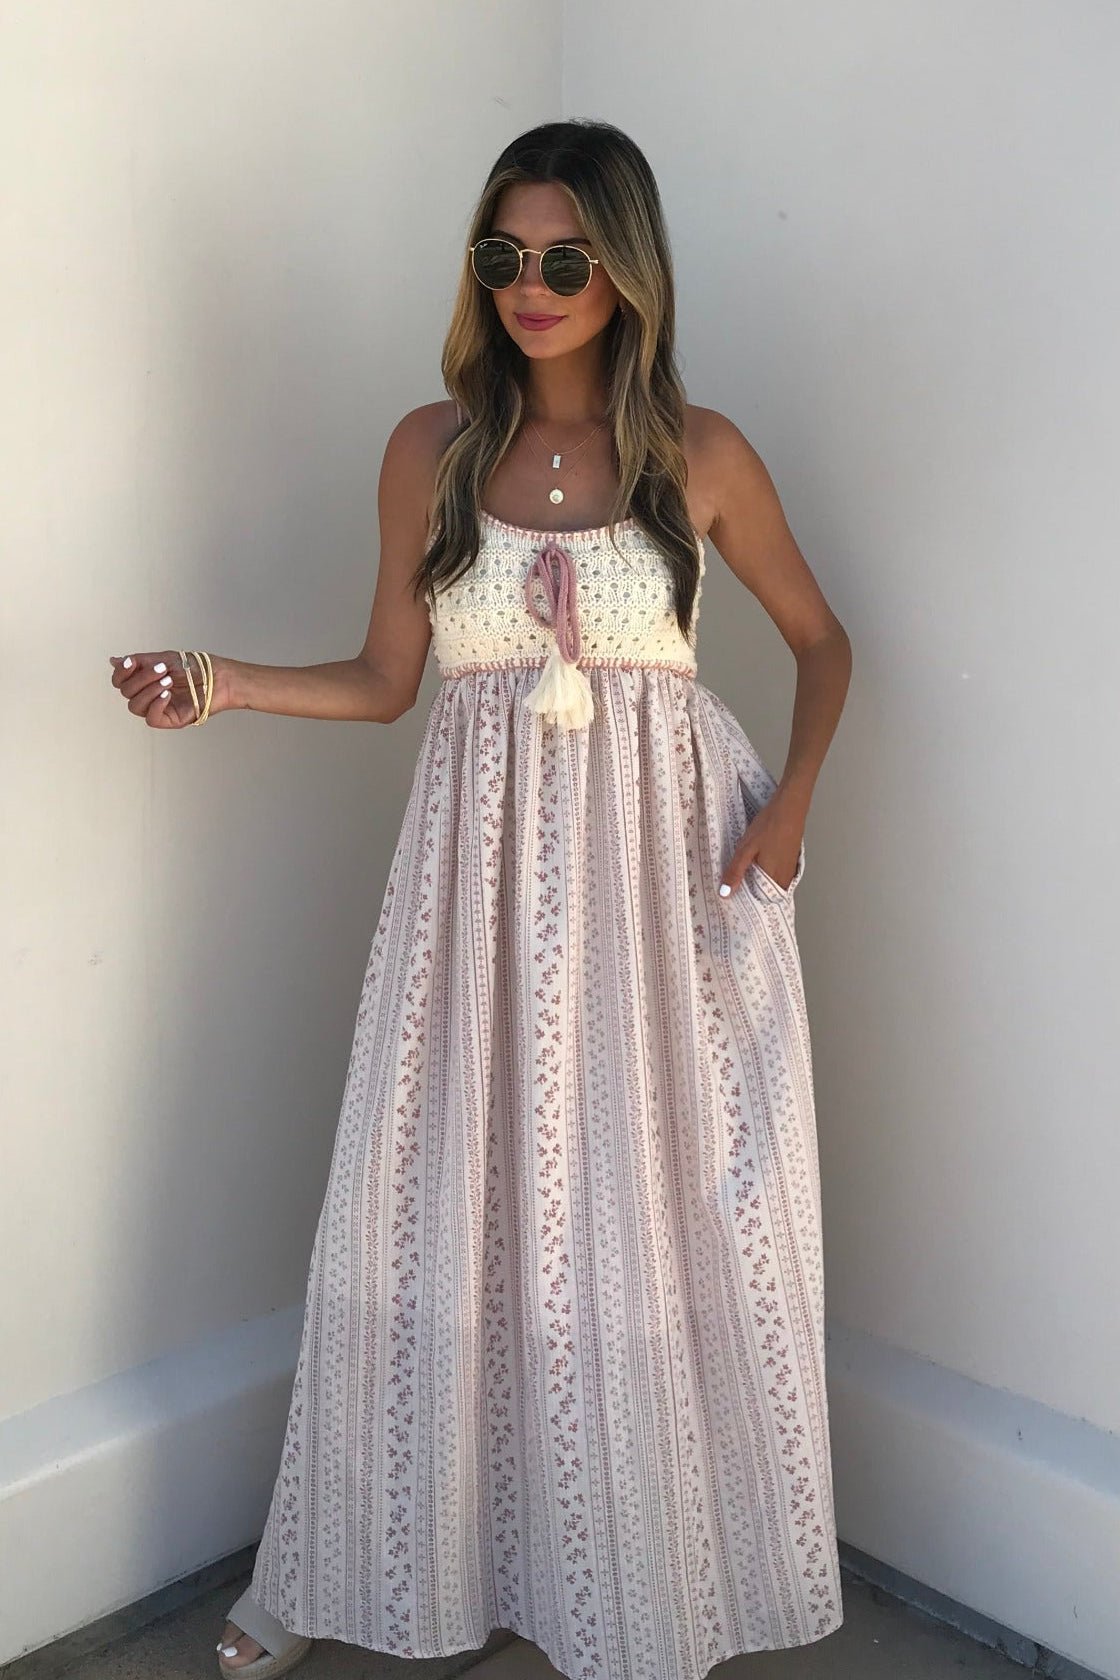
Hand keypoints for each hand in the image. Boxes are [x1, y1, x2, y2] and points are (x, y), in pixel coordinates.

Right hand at [107, 650, 229, 727]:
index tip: (131, 662)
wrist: (218, 676)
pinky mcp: (170, 720)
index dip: (121, 673)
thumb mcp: (163, 658)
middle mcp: (148, 695)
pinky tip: (167, 694)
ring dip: (149, 690)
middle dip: (141, 678)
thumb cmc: (196, 667)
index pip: (120, 681)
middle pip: (126, 692)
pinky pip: (151, 719)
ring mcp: (158, 708)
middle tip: (162, 669)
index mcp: (144, 680)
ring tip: (168, 680)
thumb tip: (114, 661)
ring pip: (136, 706)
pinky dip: (156, 705)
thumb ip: (139, 661)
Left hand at [720, 792, 804, 895]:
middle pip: (764, 894)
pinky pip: (776, 874)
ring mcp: (789, 869)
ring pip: (770, 884)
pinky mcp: (791, 860)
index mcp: (774, 879)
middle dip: (749, 893)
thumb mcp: (746, 849)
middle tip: (732, 889)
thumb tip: (725, 893)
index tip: (731, 901)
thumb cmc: (770, 826)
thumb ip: (735, 872)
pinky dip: (765, 873)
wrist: (789, 806)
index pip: (758, 902)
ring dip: (757, 882)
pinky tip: (755, 864)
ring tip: (741, 876)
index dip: (745, 901)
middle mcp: (785, 878)